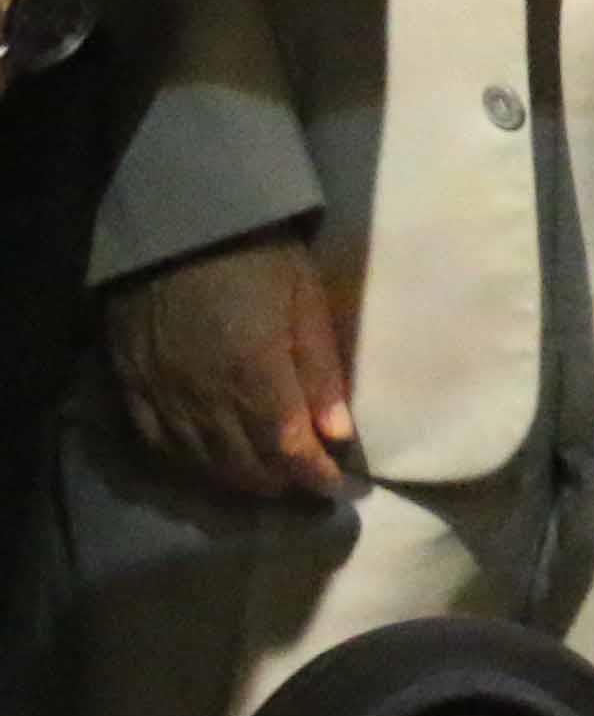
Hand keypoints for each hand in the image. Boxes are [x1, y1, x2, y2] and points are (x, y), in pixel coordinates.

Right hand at [104, 232, 352, 501]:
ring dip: (240, 479)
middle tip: (307, 481)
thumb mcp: (305, 301)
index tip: (337, 487)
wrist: (175, 228)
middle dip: (281, 481)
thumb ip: (321, 370)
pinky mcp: (133, 389)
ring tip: (269, 479)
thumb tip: (339, 433)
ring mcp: (163, 397)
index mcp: (253, 374)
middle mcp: (204, 397)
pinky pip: (161, 446)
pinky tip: (213, 465)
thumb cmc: (256, 257)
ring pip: (202, 464)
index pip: (286, 448)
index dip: (313, 475)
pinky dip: (192, 464)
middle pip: (244, 465)